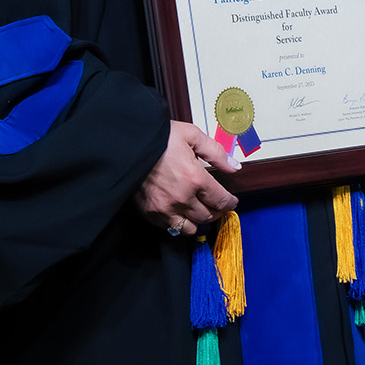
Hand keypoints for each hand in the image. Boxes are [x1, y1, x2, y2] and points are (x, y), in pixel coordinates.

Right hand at [133, 121, 238, 237]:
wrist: (129, 146)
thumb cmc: (160, 139)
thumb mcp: (192, 136)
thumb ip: (216, 153)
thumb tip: (235, 166)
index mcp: (195, 179)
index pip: (221, 200)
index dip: (230, 202)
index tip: (231, 202)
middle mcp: (182, 198)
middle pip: (207, 216)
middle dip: (216, 211)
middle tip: (217, 205)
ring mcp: (165, 208)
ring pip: (190, 228)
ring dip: (198, 221)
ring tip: (199, 211)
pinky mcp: (150, 213)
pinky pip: (170, 228)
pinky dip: (179, 223)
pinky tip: (180, 212)